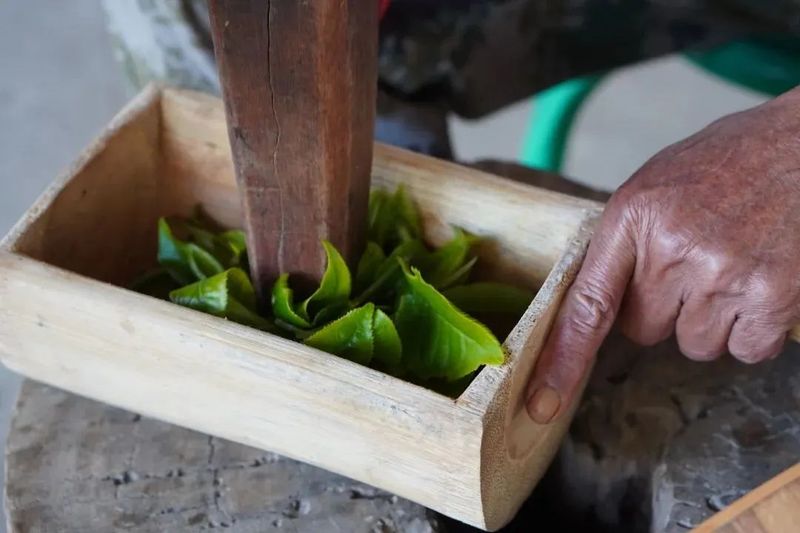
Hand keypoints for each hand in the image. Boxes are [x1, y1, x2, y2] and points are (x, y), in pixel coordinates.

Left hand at [526, 87, 799, 423]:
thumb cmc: (729, 161)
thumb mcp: (656, 185)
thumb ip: (625, 241)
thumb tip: (601, 300)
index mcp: (633, 216)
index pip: (587, 304)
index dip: (563, 358)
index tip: (543, 402)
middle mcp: (671, 248)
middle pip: (643, 330)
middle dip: (663, 308)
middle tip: (695, 262)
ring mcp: (722, 274)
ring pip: (693, 344)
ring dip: (710, 320)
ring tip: (733, 265)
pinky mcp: (771, 296)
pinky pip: (743, 349)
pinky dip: (751, 329)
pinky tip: (760, 284)